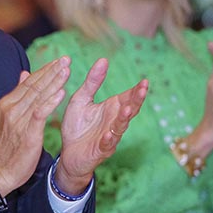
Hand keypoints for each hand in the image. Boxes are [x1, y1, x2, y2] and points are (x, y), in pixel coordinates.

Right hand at [0, 57, 70, 196]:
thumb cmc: (8, 145)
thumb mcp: (11, 116)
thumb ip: (19, 95)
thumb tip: (24, 74)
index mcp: (8, 103)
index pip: (29, 82)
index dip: (45, 71)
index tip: (59, 61)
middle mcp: (12, 108)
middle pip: (35, 86)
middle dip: (52, 71)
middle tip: (66, 59)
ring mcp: (19, 120)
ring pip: (38, 97)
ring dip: (54, 82)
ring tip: (66, 70)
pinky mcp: (27, 133)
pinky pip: (40, 114)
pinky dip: (51, 102)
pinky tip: (61, 93)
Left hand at [55, 59, 147, 193]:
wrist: (68, 152)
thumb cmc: (77, 125)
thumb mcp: (81, 99)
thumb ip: (92, 82)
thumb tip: (103, 60)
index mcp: (111, 108)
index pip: (128, 97)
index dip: (136, 90)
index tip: (144, 81)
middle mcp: (114, 122)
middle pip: (129, 110)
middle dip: (136, 100)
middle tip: (143, 90)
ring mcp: (109, 137)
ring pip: (120, 127)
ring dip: (123, 119)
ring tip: (126, 109)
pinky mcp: (100, 150)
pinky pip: (106, 145)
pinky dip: (108, 140)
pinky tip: (109, 134)